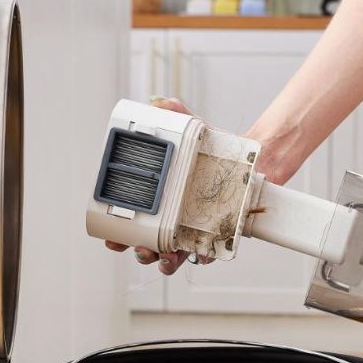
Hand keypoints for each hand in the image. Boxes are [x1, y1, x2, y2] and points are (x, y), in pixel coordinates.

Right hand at [103, 96, 210, 275]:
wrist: (251, 162)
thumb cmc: (214, 150)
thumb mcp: (193, 130)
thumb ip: (176, 113)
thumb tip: (159, 101)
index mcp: (159, 202)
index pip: (131, 224)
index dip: (118, 235)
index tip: (111, 239)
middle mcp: (172, 221)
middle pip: (148, 246)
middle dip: (139, 252)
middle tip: (138, 247)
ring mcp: (194, 232)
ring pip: (173, 257)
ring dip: (164, 261)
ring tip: (162, 256)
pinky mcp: (218, 237)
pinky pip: (208, 254)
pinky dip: (203, 257)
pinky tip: (199, 255)